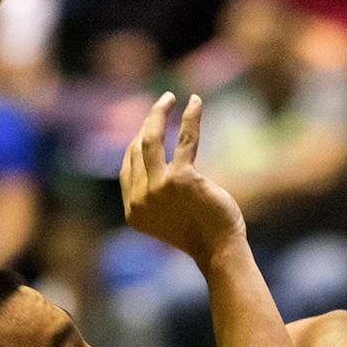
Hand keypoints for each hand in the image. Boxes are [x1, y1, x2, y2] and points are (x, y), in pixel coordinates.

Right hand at [121, 92, 243, 265]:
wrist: (219, 249)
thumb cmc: (198, 232)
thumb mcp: (164, 215)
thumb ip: (152, 193)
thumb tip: (150, 162)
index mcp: (132, 209)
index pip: (127, 165)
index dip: (136, 141)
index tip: (149, 125)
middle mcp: (139, 198)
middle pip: (136, 148)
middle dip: (148, 121)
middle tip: (162, 103)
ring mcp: (158, 188)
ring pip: (151, 139)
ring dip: (159, 113)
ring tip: (169, 97)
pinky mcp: (181, 179)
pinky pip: (184, 140)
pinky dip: (190, 118)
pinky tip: (195, 102)